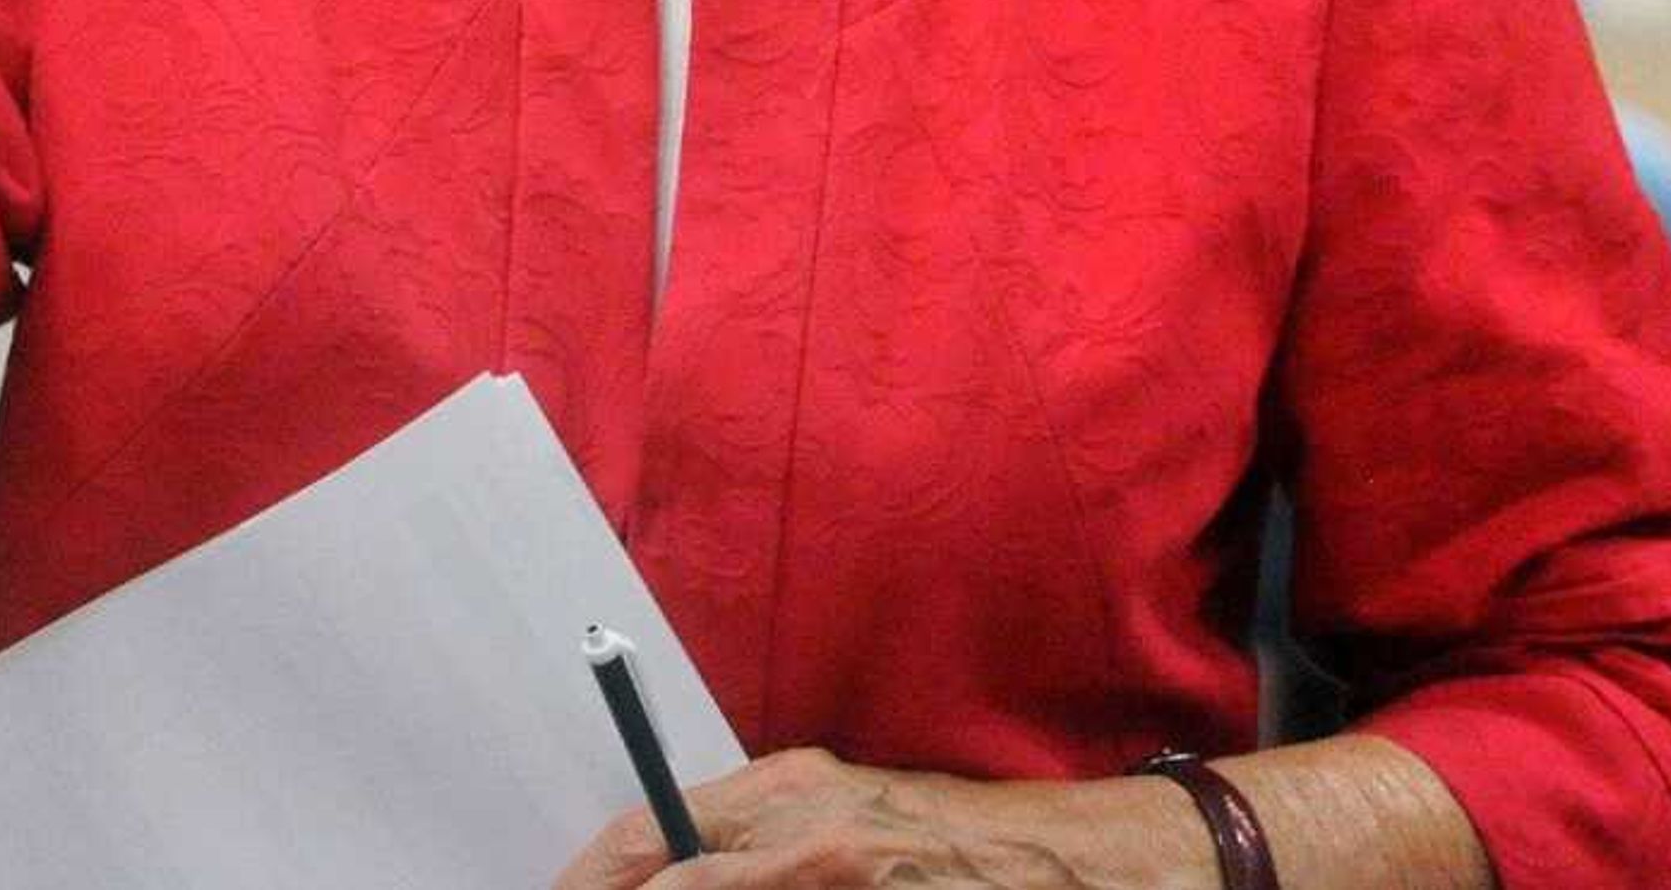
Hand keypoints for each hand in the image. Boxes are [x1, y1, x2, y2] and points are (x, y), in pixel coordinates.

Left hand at [551, 744, 1202, 889]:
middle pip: (671, 874)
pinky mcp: (879, 889)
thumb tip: (666, 872)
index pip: (652, 831)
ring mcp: (844, 869)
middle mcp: (807, 824)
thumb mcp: (845, 820)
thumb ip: (759, 846)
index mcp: (786, 790)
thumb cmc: (952, 842)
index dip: (593, 875)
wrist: (1077, 860)